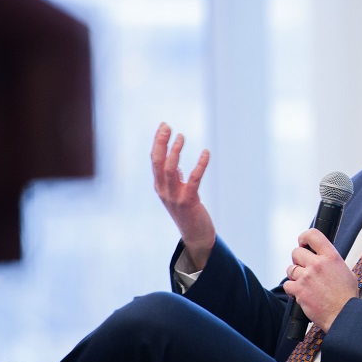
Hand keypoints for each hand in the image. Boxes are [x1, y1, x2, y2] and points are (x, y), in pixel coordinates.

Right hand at [151, 122, 214, 268]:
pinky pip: (194, 180)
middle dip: (161, 143)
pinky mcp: (189, 202)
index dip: (158, 143)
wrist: (196, 236)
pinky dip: (199, 165)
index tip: (164, 126)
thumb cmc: (188, 213)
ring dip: (175, 152)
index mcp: (160, 187)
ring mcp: (175, 197)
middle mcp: (164, 191)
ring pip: (170, 170)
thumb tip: (177, 168)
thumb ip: (176, 181)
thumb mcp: (178, 194)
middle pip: (158, 162)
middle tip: (167, 126)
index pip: (155, 161)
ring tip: (181, 137)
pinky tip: (206, 153)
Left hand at [282, 228, 357, 330]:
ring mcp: (307, 276)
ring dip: (295, 275)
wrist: (343, 314)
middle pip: (296, 252)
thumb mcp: (346, 271)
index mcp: (331, 256)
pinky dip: (292, 289)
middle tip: (304, 268)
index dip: (304, 238)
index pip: (313, 235)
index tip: (303, 243)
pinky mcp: (299, 290)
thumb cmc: (346, 296)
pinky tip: (300, 293)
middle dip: (298, 260)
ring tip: (305, 283)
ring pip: (290, 269)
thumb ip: (332, 262)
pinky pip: (287, 285)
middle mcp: (318, 264)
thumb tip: (324, 258)